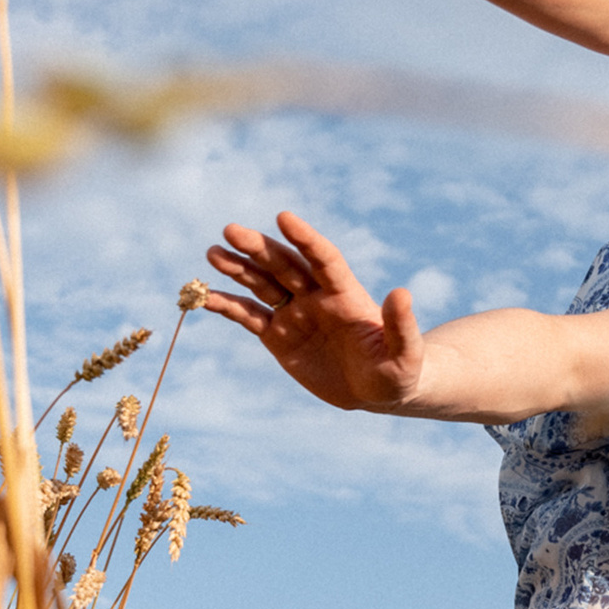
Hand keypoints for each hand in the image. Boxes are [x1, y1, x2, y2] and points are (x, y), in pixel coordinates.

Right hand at [203, 211, 424, 411]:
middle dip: (259, 248)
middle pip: (284, 265)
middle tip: (231, 231)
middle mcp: (316, 297)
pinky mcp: (278, 337)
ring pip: (262, 284)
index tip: (284, 217)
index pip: (323, 258)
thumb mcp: (405, 353)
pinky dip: (227, 305)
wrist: (377, 391)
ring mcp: (295, 314)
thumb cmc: (399, 370)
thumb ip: (401, 325)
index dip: (305, 239)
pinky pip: (248, 316)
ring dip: (239, 268)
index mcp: (346, 294)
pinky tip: (203, 296)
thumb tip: (402, 293)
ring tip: (213, 253)